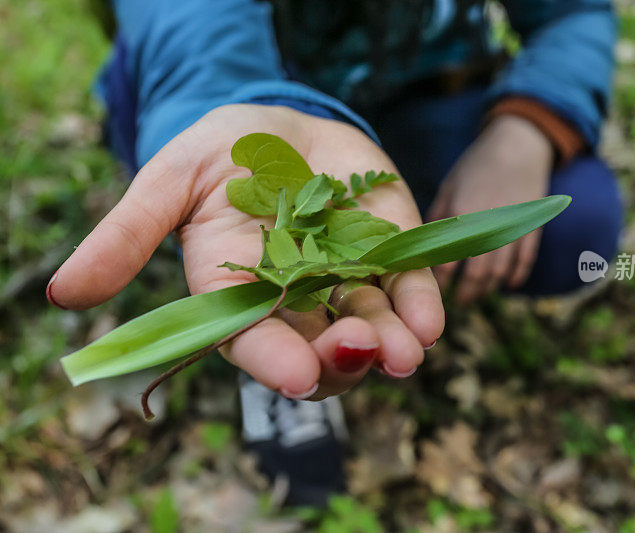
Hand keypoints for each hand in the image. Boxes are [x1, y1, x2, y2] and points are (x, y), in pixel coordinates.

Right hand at [47, 105, 443, 399]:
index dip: (273, 361)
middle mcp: (296, 299)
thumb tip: (63, 294)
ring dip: (390, 344)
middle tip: (359, 348)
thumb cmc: (221, 153)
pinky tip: (428, 323)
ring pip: (371, 328)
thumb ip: (128, 234)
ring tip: (405, 350)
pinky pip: (407, 289)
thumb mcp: (170, 180)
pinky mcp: (389, 254)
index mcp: (239, 294)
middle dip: (341, 355)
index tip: (297, 375)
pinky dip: (420, 307)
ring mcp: (347, 280)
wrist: (285, 123)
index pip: (253, 339)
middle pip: (319, 347)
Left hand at [428, 115, 553, 303]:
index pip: (448, 261)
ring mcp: (513, 228)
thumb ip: (438, 218)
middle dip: (466, 293)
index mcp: (463, 216)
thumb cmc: (477, 164)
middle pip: (477, 274)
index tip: (435, 288)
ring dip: (488, 289)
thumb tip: (423, 246)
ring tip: (477, 295)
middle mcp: (488, 226)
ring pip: (500, 273)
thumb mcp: (450, 186)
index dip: (441, 280)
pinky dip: (516, 277)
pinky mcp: (532, 228)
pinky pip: (525, 261)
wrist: (519, 145)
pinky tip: (508, 285)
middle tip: (458, 302)